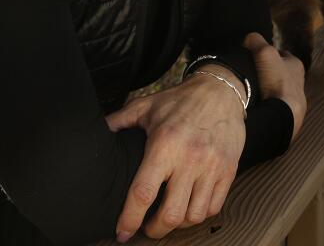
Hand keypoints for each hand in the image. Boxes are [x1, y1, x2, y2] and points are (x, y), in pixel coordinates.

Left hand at [104, 70, 246, 240]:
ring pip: (193, 216)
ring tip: (168, 217)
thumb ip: (119, 121)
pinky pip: (213, 207)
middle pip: (171, 214)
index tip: (123, 232)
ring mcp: (211, 167)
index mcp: (164, 144)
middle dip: (155, 230)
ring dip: (177, 224)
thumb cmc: (180, 100)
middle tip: (147, 228)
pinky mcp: (228, 171)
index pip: (143, 192)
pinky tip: (188, 208)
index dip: (130, 218)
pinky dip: (199, 215)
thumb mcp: (145, 106)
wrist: (220, 91)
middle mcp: (189, 158)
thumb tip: (96, 132)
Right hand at [243, 32, 306, 139]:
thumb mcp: (264, 53)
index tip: (257, 56)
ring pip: (279, 90)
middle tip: (254, 72)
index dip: (270, 53)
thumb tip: (249, 38)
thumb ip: (256, 41)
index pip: (283, 55)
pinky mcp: (289, 115)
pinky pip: (276, 104)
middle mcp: (299, 81)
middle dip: (270, 72)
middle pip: (282, 73)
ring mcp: (295, 100)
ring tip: (253, 90)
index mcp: (296, 65)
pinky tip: (258, 103)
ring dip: (268, 89)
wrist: (282, 114)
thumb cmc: (276, 81)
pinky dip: (268, 103)